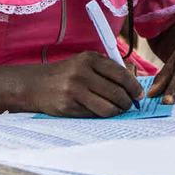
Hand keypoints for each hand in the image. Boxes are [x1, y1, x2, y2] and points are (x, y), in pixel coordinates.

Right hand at [19, 52, 143, 117]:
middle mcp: (82, 74)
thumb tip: (134, 78)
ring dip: (118, 111)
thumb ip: (108, 68)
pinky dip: (102, 115)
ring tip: (118, 109)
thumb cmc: (66, 73)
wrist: (34, 84)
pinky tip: (102, 111)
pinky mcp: (68, 107)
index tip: (139, 94)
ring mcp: (74, 91)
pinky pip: (94, 115)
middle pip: (117, 93)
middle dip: (128, 102)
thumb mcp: (85, 62)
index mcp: (89, 59)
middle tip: (130, 105)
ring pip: (108, 108)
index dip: (134, 86)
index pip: (120, 74)